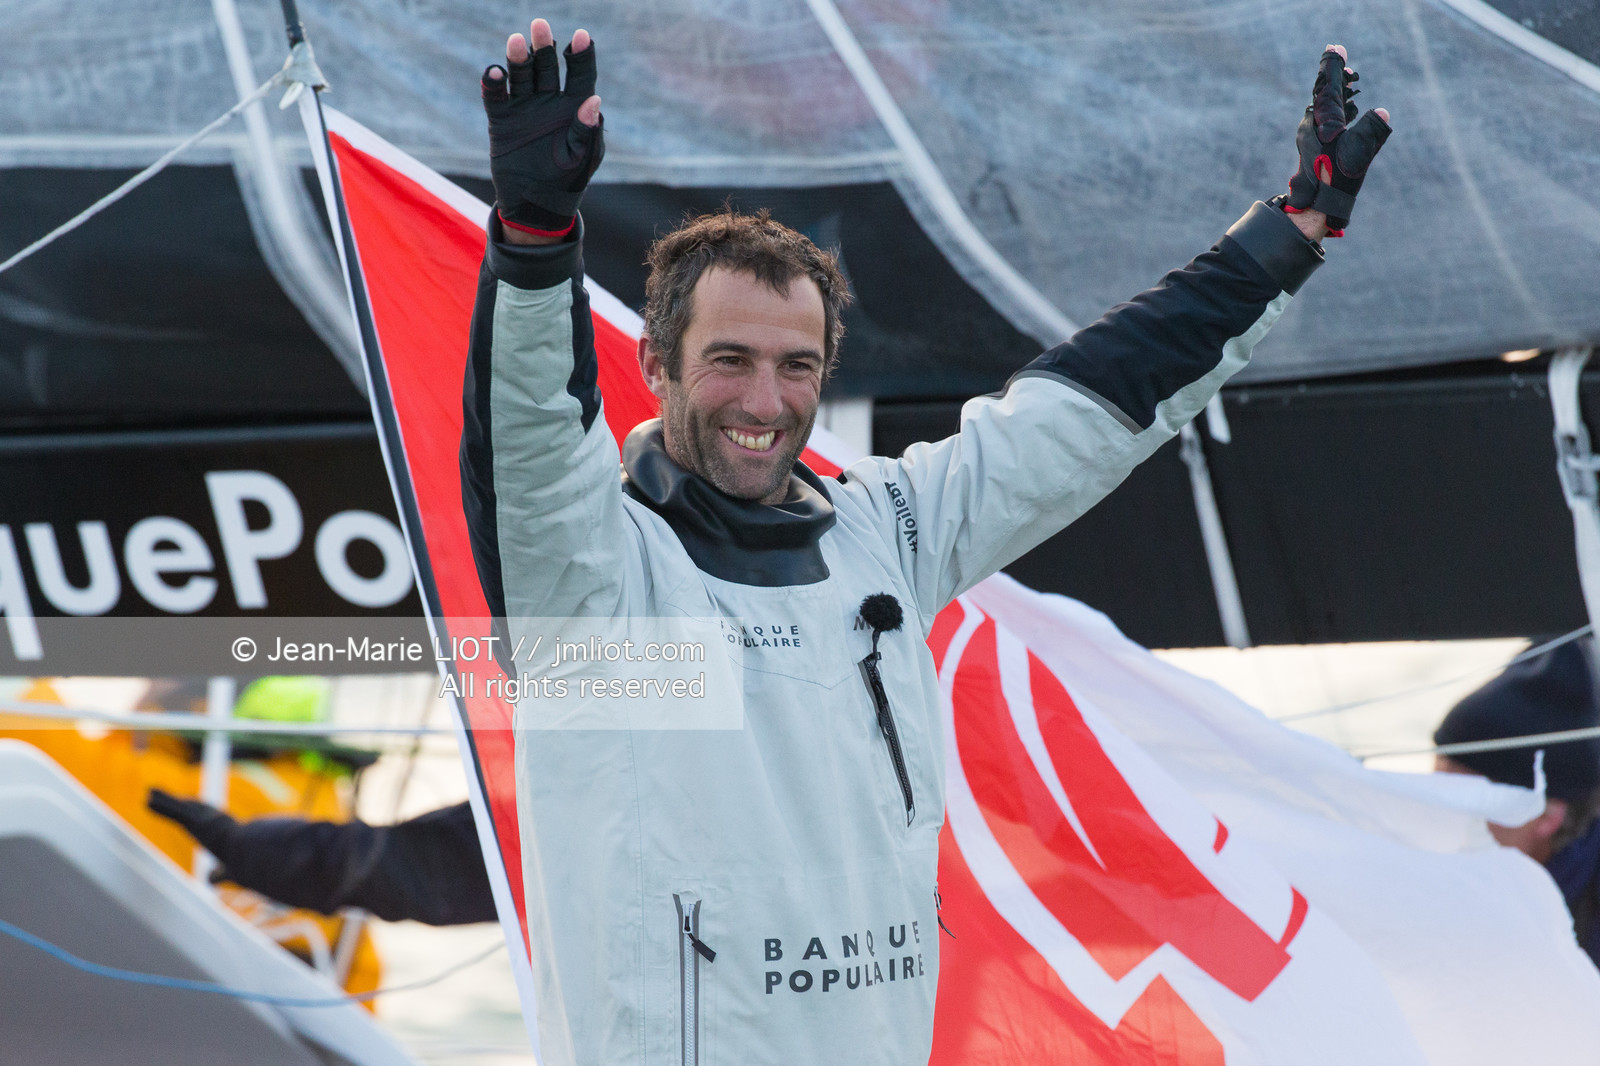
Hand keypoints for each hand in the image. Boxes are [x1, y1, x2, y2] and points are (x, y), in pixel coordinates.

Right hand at [483, 19, 603, 244]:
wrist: (536, 206)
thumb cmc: (568, 181)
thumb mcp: (582, 158)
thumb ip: (587, 130)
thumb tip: (594, 100)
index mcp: (574, 107)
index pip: (580, 75)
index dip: (581, 56)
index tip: (582, 37)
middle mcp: (549, 101)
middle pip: (547, 66)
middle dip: (545, 47)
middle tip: (540, 25)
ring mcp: (524, 107)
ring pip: (521, 75)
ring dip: (518, 58)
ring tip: (517, 42)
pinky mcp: (501, 119)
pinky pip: (496, 97)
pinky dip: (493, 84)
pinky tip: (495, 73)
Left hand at [1285, 45, 1390, 238]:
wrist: (1312, 208)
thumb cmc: (1335, 180)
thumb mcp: (1359, 153)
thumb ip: (1372, 131)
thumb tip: (1382, 113)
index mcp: (1321, 121)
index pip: (1328, 86)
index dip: (1334, 66)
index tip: (1336, 47)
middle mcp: (1311, 125)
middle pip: (1324, 94)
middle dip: (1336, 78)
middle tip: (1346, 66)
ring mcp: (1310, 136)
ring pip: (1324, 108)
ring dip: (1337, 95)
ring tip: (1350, 86)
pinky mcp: (1313, 147)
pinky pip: (1324, 121)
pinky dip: (1337, 111)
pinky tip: (1346, 114)